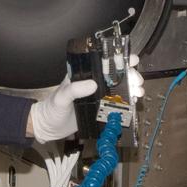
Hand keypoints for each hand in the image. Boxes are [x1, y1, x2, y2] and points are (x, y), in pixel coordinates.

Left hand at [30, 56, 144, 141]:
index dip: (119, 59)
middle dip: (130, 75)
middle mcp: (93, 83)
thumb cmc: (52, 109)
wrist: (49, 128)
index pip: (103, 62)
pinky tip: (133, 102)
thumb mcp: (61, 97)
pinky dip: (127, 102)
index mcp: (84, 75)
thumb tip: (92, 84)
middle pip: (117, 75)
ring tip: (138, 92)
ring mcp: (98, 96)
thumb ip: (74, 89)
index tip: (131, 60)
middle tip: (137, 82)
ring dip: (132, 88)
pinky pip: (117, 104)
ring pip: (120, 89)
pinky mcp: (101, 109)